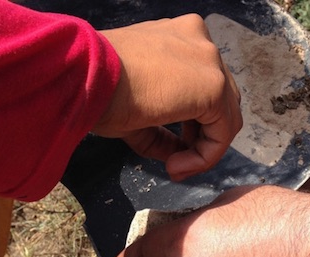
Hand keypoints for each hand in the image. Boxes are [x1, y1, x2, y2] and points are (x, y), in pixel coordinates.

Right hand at [95, 14, 241, 180]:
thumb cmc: (97, 88)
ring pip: (226, 116)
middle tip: (175, 161)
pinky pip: (223, 131)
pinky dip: (206, 155)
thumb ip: (163, 131)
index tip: (172, 153)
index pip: (203, 86)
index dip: (193, 126)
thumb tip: (178, 157)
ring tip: (175, 167)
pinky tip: (177, 165)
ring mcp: (209, 60)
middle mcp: (200, 40)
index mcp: (180, 36)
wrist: (83, 78)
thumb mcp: (137, 110)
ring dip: (204, 149)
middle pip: (220, 100)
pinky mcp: (213, 86)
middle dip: (201, 136)